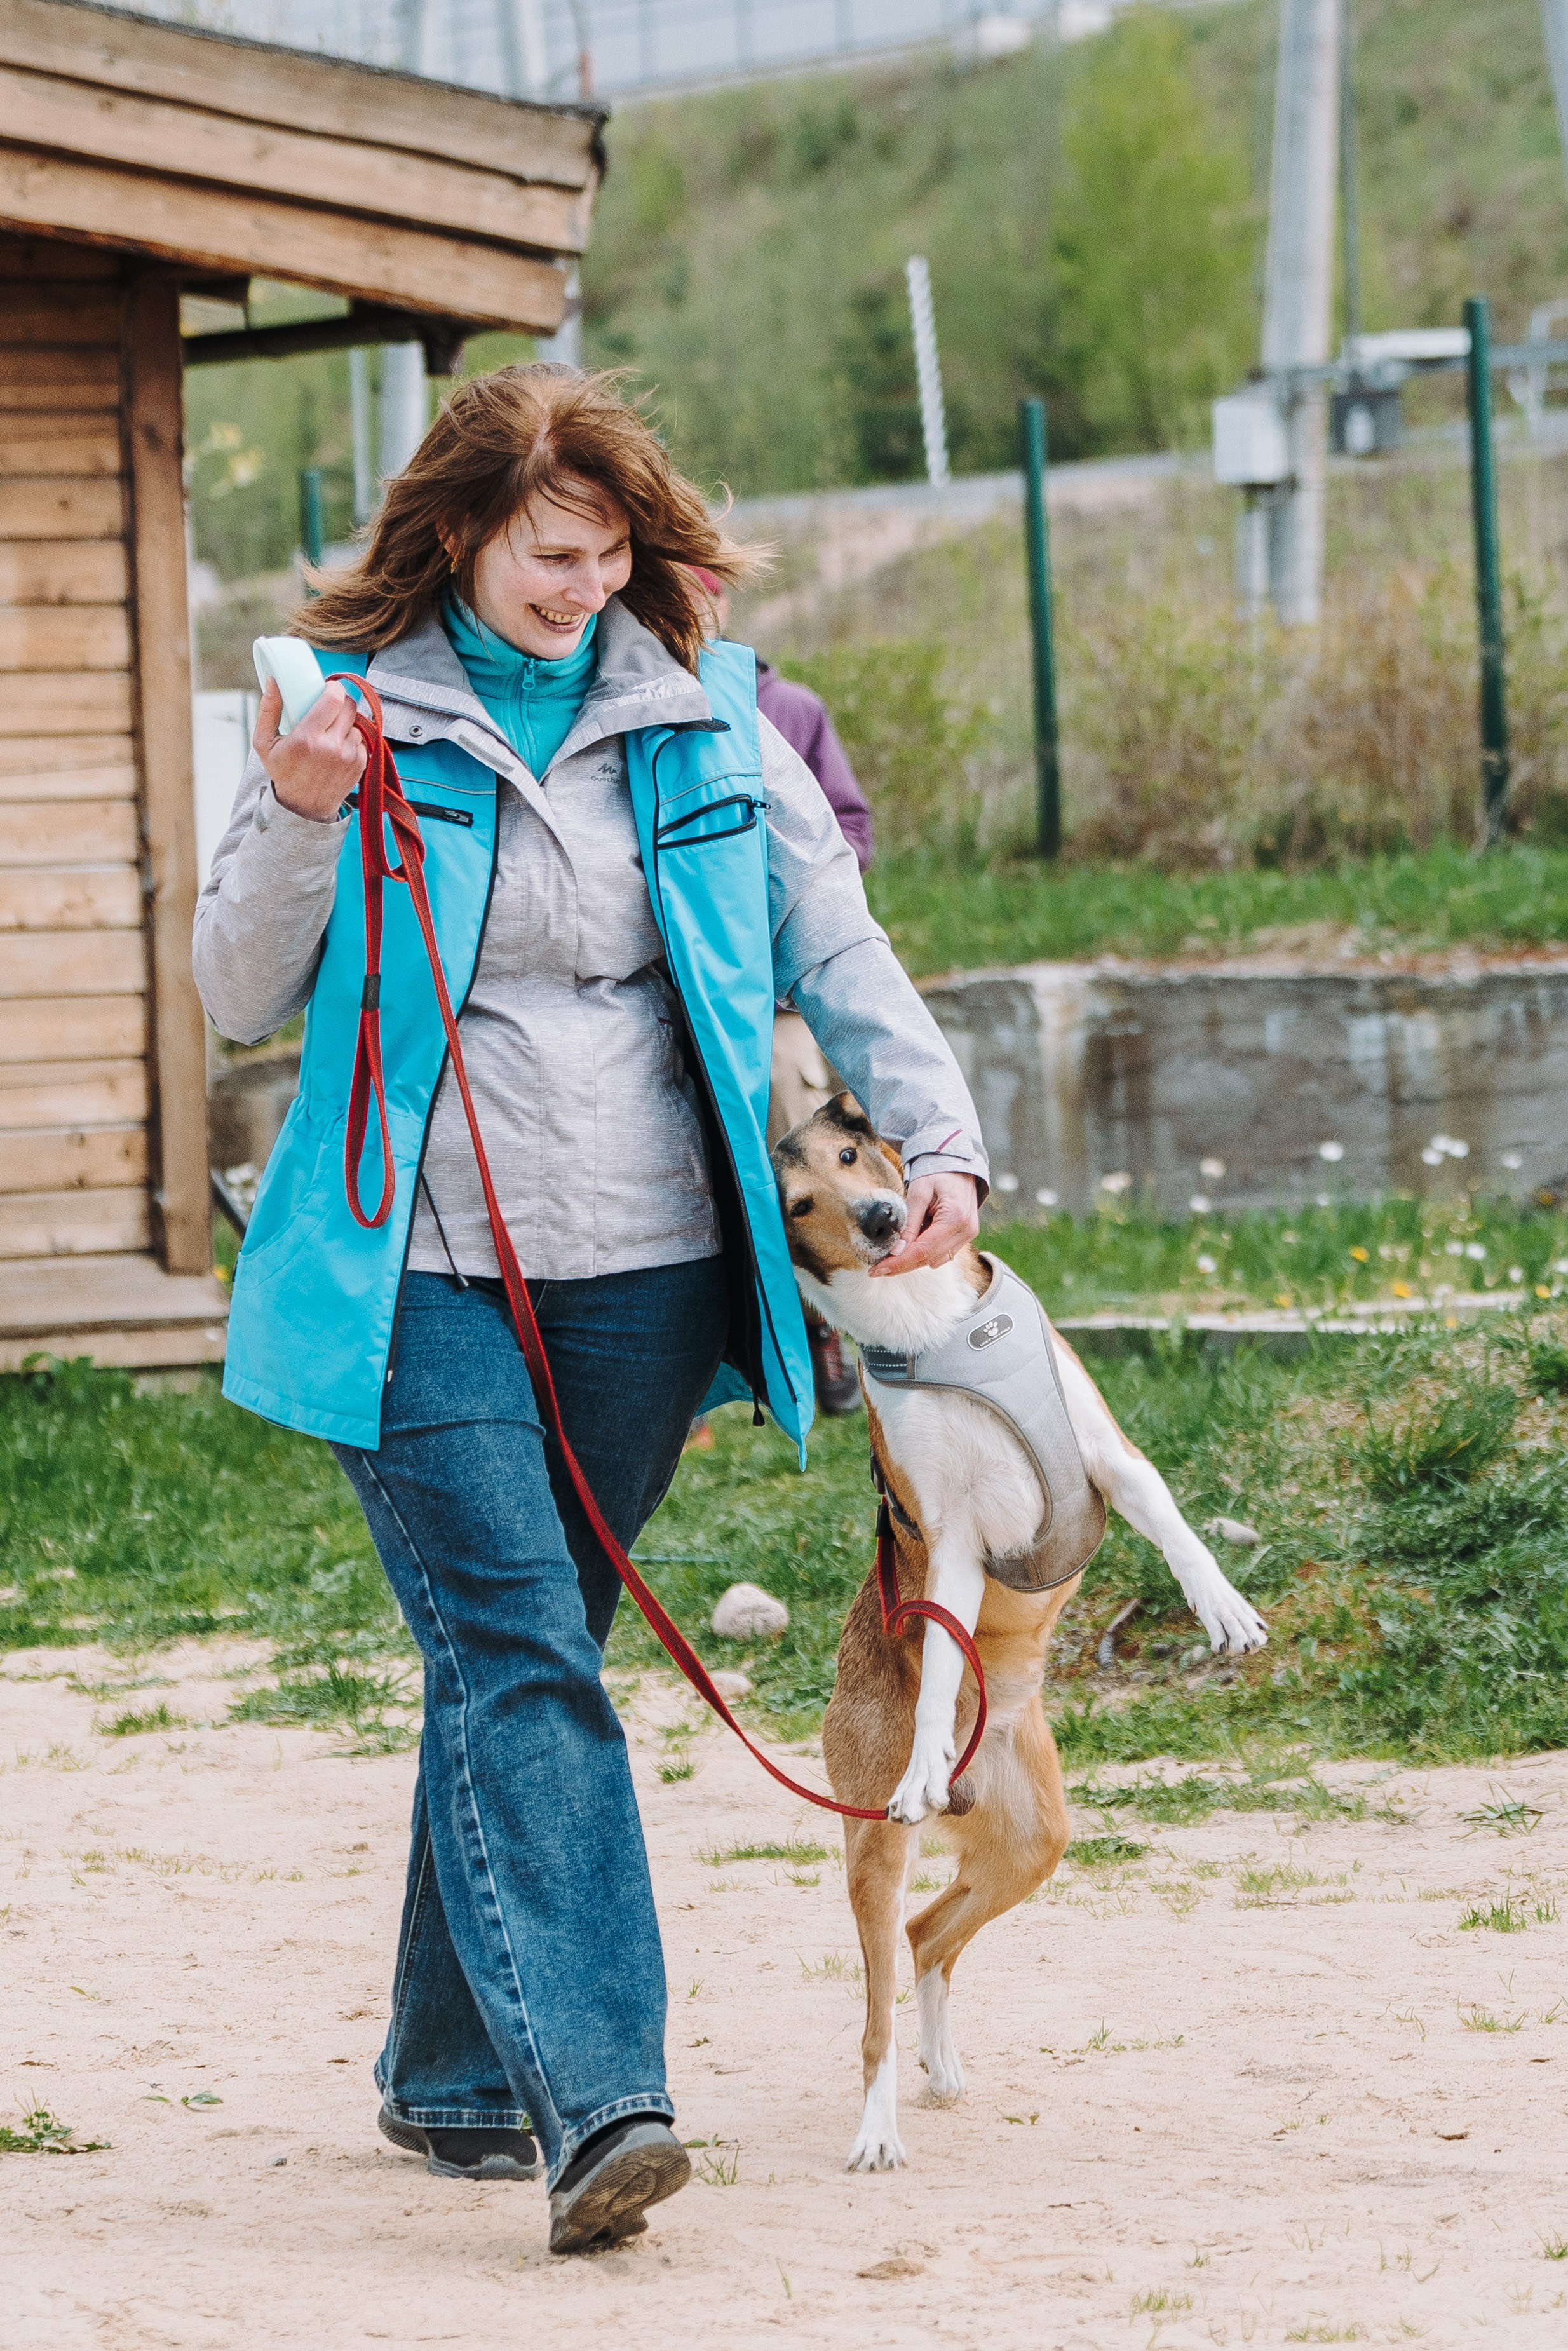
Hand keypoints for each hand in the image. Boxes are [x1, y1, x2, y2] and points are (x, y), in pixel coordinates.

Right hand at [254, 675, 366, 822]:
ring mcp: (348, 756)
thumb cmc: (283, 773)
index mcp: (307, 738)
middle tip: (329, 707)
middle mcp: (331, 747)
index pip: (334, 699)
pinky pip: (361, 739)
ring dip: (346, 722)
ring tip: (330, 732)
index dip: (333, 689)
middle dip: (340, 702)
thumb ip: (269, 710)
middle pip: (349, 707)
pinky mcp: (359, 764)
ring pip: (356, 723)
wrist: (303, 807)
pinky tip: (337, 748)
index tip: (328, 689)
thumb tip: (273, 681)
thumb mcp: (265, 742)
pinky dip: (351, 739)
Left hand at [871, 1172, 979, 1276]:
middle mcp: (966, 1230)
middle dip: (902, 1265)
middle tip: (877, 1268)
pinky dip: (924, 1252)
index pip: (923, 1250)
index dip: (899, 1263)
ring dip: (913, 1259)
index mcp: (955, 1218)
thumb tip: (896, 1251)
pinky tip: (911, 1243)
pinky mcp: (965, 1236)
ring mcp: (968, 1235)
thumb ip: (909, 1223)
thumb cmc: (937, 1171)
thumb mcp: (918, 1192)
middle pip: (929, 1259)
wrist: (958, 1163)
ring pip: (935, 1260)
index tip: (878, 1269)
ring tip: (893, 1252)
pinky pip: (942, 1253)